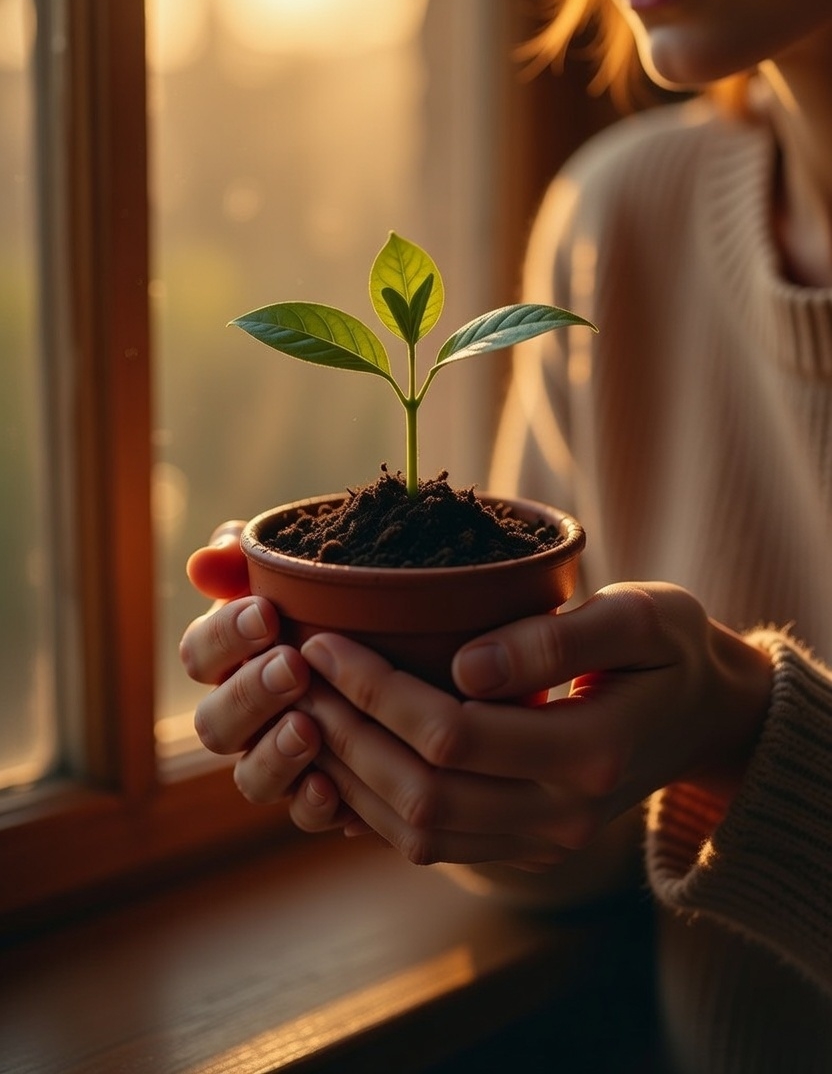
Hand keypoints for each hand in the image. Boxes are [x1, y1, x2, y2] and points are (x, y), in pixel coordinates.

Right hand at [179, 523, 348, 830]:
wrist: (414, 644)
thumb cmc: (337, 592)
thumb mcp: (302, 566)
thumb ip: (248, 558)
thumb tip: (205, 562)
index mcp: (227, 656)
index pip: (200, 653)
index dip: (225, 637)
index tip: (267, 614)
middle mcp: (242, 715)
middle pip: (215, 724)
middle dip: (250, 695)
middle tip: (292, 667)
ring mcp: (275, 760)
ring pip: (250, 778)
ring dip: (274, 755)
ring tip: (308, 729)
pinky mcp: (320, 794)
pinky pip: (302, 814)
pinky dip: (313, 805)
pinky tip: (333, 789)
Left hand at [295, 582, 772, 868]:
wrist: (706, 715)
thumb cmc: (671, 649)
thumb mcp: (640, 619)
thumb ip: (558, 639)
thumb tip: (464, 666)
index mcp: (591, 755)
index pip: (453, 735)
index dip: (376, 691)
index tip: (326, 640)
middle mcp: (563, 817)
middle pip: (422, 792)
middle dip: (345, 731)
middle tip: (295, 673)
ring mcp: (542, 843)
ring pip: (417, 829)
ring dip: (347, 771)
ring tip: (302, 708)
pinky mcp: (523, 846)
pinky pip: (431, 841)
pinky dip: (373, 804)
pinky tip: (339, 752)